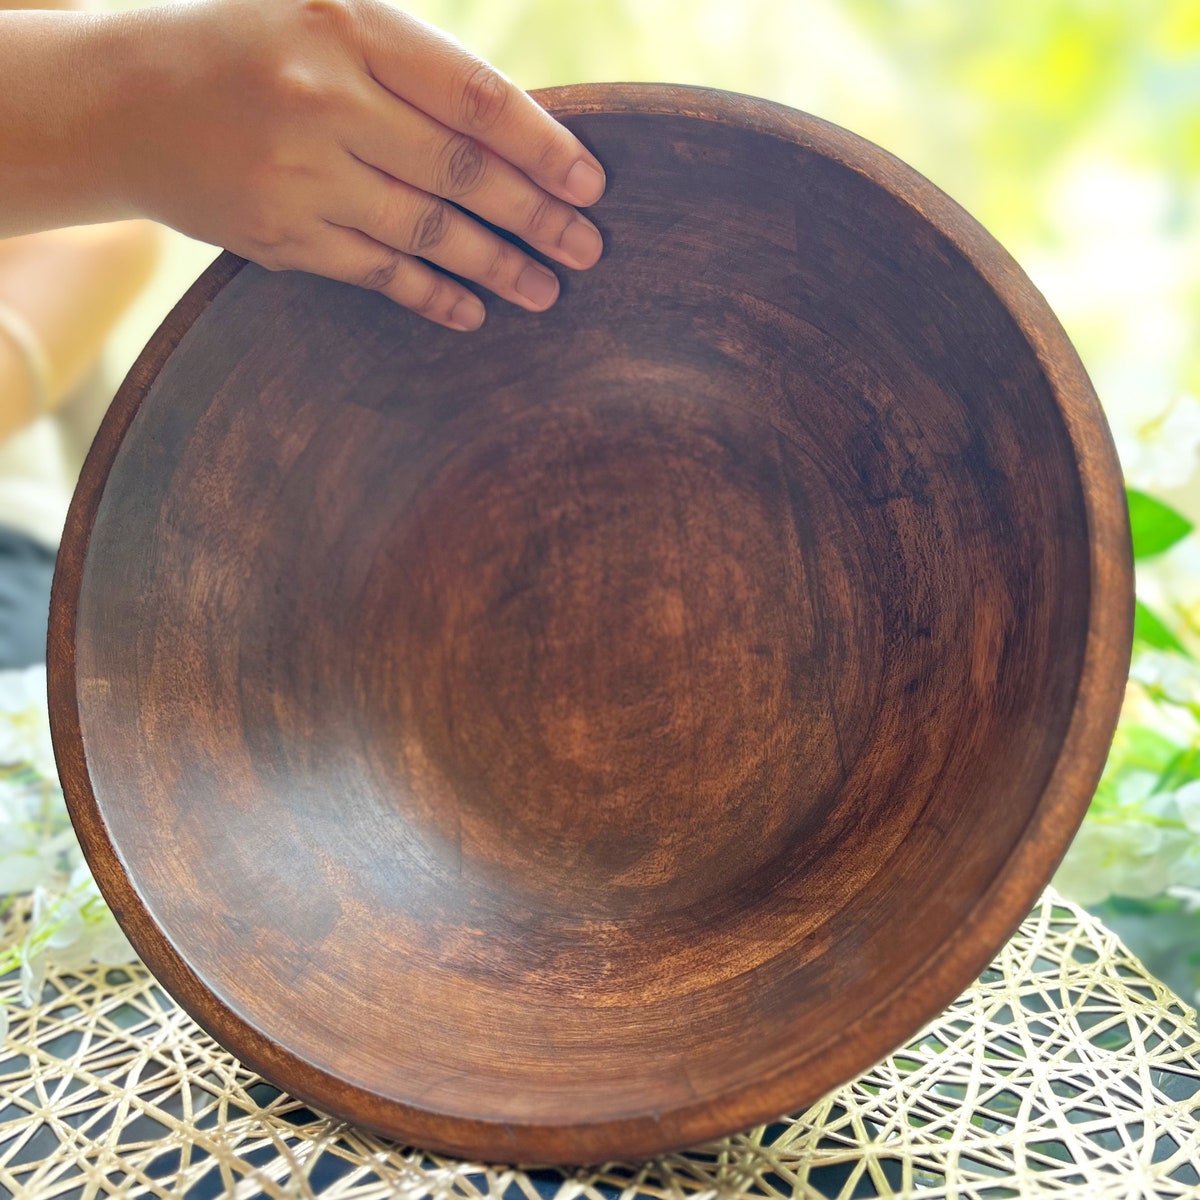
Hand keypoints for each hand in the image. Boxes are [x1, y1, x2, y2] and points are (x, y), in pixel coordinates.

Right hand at [94, 0, 606, 329]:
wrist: (122, 98)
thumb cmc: (247, 46)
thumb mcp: (325, 12)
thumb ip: (414, 62)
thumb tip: (523, 132)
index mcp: (347, 22)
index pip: (474, 97)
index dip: (543, 145)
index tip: (591, 183)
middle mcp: (324, 98)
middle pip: (460, 172)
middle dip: (535, 217)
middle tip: (590, 248)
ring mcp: (298, 173)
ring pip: (425, 231)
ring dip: (497, 266)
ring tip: (548, 290)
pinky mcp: (278, 235)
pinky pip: (376, 272)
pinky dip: (432, 294)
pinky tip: (474, 311)